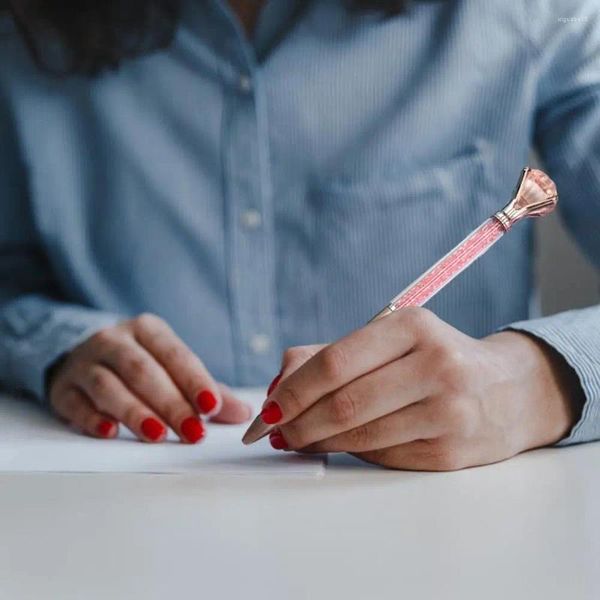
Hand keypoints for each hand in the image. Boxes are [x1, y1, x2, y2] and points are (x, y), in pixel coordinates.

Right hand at [48, 313, 251, 441]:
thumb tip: (242, 413)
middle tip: (192, 432)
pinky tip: (110, 433)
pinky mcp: (63, 387)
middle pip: (143, 371)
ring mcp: (85, 362)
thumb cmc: (141, 364)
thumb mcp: (173, 368)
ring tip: (156, 435)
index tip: (212, 407)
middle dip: (170, 403)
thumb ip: (207, 390)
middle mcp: (114, 340)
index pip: (175, 355)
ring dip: (135, 412)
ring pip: (109, 386)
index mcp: (148, 330)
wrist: (83, 356)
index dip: (194, 381)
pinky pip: (76, 402)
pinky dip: (92, 419)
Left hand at [264, 308, 583, 469]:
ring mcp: (448, 411)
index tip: (269, 408)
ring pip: (361, 435)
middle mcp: (436, 365)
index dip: (294, 389)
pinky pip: (383, 456)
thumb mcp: (390, 340)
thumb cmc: (434, 360)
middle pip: (345, 403)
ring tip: (298, 439)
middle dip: (299, 422)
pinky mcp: (452, 450)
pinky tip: (339, 445)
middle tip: (276, 431)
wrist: (507, 391)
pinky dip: (351, 452)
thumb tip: (276, 386)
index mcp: (414, 326)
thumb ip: (329, 355)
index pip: (336, 362)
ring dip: (319, 441)